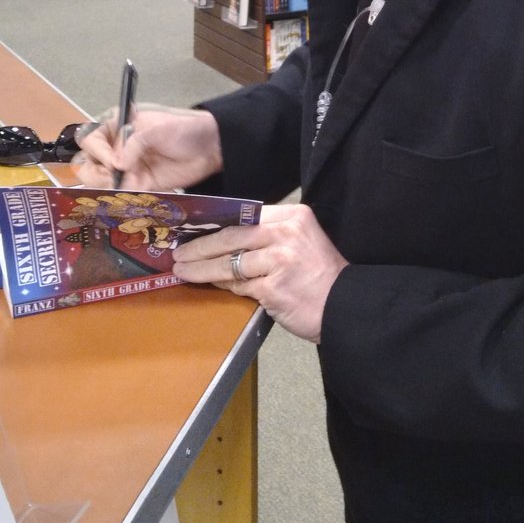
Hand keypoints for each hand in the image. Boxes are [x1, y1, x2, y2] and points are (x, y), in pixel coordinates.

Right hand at [73, 104, 222, 190]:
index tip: (115, 161)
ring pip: (96, 180)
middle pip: (85, 161)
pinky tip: (130, 194)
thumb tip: (118, 165)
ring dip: (104, 185)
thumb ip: (135, 143)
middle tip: (115, 175)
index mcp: (116, 126)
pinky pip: (117, 194)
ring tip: (126, 183)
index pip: (89, 139)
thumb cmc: (184, 129)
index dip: (97, 151)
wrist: (209, 148)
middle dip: (94, 171)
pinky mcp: (136, 185)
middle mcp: (115, 147)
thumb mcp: (158, 129)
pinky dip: (118, 197)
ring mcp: (124, 168)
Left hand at [172, 203, 347, 342]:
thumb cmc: (319, 276)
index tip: (194, 230)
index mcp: (293, 216)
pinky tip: (210, 286)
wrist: (345, 306)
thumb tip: (224, 241)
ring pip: (229, 262)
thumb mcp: (300, 243)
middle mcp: (287, 232)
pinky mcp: (274, 286)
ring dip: (201, 269)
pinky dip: (223, 286)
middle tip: (179, 253)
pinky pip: (239, 285)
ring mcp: (280, 259)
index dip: (215, 224)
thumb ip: (269, 238)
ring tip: (183, 271)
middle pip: (232, 236)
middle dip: (200, 246)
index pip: (245, 216)